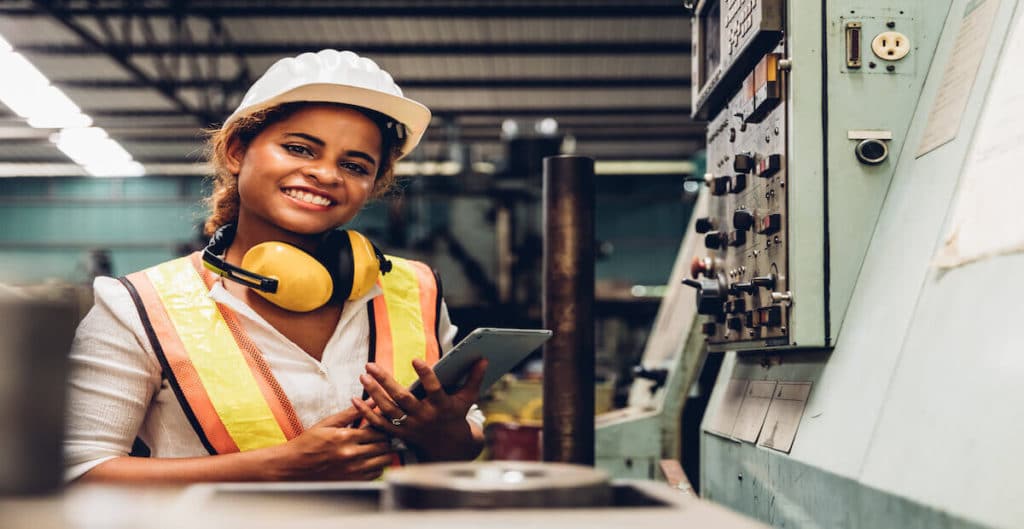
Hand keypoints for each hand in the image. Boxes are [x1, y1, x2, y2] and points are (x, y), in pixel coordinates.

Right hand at [264, 404, 394, 480]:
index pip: (377, 429)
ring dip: (385, 452)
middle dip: (386, 438)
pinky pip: (377, 474)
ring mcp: (353, 470)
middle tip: (382, 434)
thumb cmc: (308, 444)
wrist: (293, 466)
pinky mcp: (353, 481)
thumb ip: (352, 412)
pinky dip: (378, 465)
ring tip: (377, 447)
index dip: (382, 425)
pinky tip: (370, 459)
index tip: (380, 423)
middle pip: (384, 445)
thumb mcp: (328, 423)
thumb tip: (371, 400)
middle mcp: (351, 455)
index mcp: (345, 437)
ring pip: (384, 460)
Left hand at [352, 358, 486, 461]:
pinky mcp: (400, 434)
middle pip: (403, 398)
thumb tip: (484, 358)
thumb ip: (474, 378)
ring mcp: (410, 426)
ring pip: (388, 410)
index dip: (426, 375)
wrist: (448, 448)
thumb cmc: (455, 416)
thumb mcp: (467, 399)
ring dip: (373, 393)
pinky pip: (380, 424)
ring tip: (363, 376)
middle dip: (385, 382)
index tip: (416, 359)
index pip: (434, 389)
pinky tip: (355, 399)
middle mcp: (425, 416)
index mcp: (442, 406)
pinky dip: (366, 414)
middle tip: (371, 365)